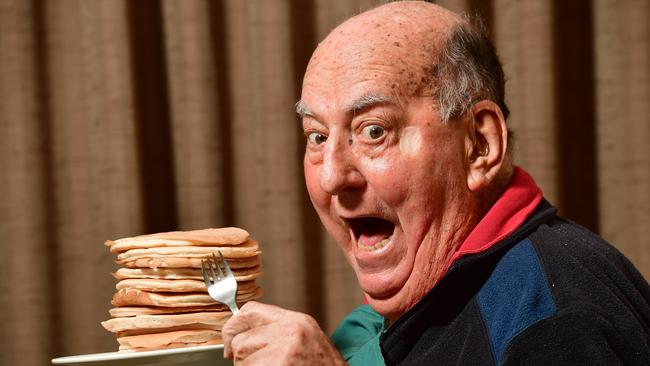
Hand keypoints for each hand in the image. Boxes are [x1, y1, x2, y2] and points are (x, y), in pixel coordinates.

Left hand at [222, 301, 346, 364]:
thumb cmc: (320, 364)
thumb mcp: (303, 336)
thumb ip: (275, 329)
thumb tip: (237, 333)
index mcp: (294, 321)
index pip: (249, 311)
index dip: (233, 326)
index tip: (228, 340)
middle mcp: (288, 333)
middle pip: (240, 341)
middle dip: (244, 356)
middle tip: (265, 363)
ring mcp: (282, 353)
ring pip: (241, 361)